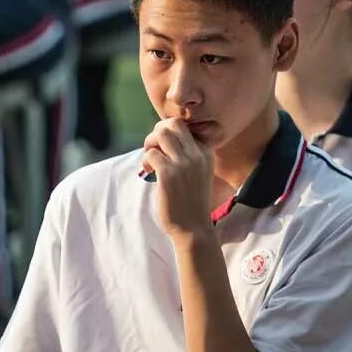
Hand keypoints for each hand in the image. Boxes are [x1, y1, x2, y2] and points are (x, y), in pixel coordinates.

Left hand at [142, 118, 215, 240]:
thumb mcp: (198, 172)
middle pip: (174, 123)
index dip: (169, 134)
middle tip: (153, 148)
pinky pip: (151, 153)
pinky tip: (148, 171)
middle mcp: (197, 155)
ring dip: (150, 142)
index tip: (163, 149)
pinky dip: (146, 159)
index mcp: (206, 153)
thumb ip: (188, 155)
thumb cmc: (191, 201)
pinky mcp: (169, 174)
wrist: (193, 228)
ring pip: (162, 133)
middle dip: (158, 131)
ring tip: (150, 159)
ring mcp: (184, 163)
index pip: (185, 127)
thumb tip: (163, 135)